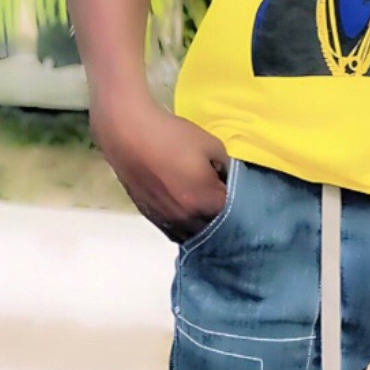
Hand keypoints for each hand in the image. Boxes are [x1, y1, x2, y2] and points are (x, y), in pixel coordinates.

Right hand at [90, 92, 230, 242]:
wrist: (130, 135)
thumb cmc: (173, 137)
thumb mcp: (211, 144)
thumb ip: (226, 166)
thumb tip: (226, 179)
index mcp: (204, 202)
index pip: (232, 213)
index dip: (240, 202)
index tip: (240, 192)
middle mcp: (186, 219)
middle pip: (212, 229)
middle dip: (221, 217)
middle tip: (224, 200)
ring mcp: (165, 220)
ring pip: (191, 234)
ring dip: (202, 225)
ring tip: (206, 208)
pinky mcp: (149, 216)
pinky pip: (173, 230)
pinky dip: (184, 225)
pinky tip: (186, 211)